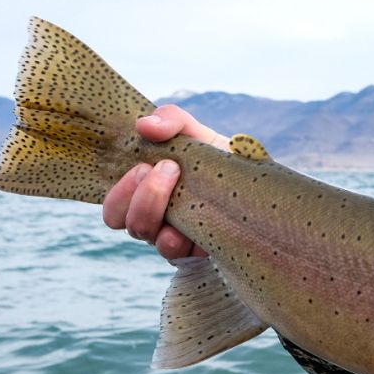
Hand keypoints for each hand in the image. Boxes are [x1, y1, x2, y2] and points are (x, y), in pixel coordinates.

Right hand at [100, 104, 228, 259]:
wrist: (260, 183)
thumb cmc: (218, 159)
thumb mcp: (196, 133)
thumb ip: (171, 121)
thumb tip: (145, 126)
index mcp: (144, 197)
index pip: (114, 209)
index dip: (120, 192)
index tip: (145, 164)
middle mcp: (156, 222)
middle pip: (123, 223)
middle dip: (141, 197)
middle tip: (168, 168)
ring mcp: (177, 239)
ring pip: (151, 239)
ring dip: (160, 209)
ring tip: (185, 187)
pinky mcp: (201, 252)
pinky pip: (183, 253)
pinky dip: (188, 234)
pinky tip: (203, 216)